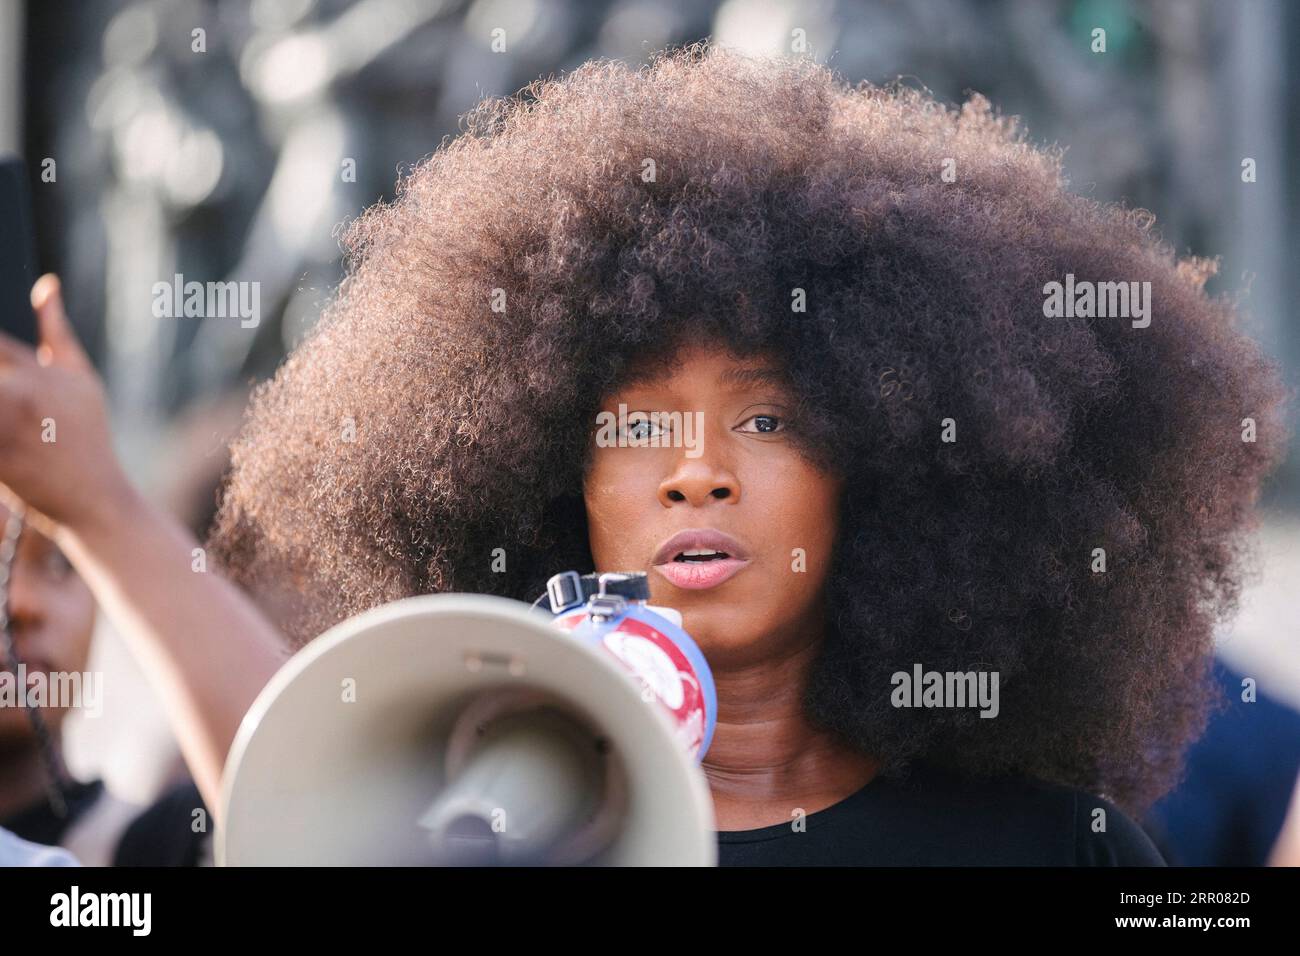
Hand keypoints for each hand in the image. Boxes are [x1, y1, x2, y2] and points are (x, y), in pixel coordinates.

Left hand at [0, 275, 133, 536]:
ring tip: (2, 405)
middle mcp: (21, 395)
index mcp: (39, 371)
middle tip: (1, 393)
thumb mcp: (79, 378)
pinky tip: (0, 433)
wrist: (95, 497)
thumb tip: (46, 284)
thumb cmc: (86, 434)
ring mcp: (5, 429)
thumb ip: (56, 330)